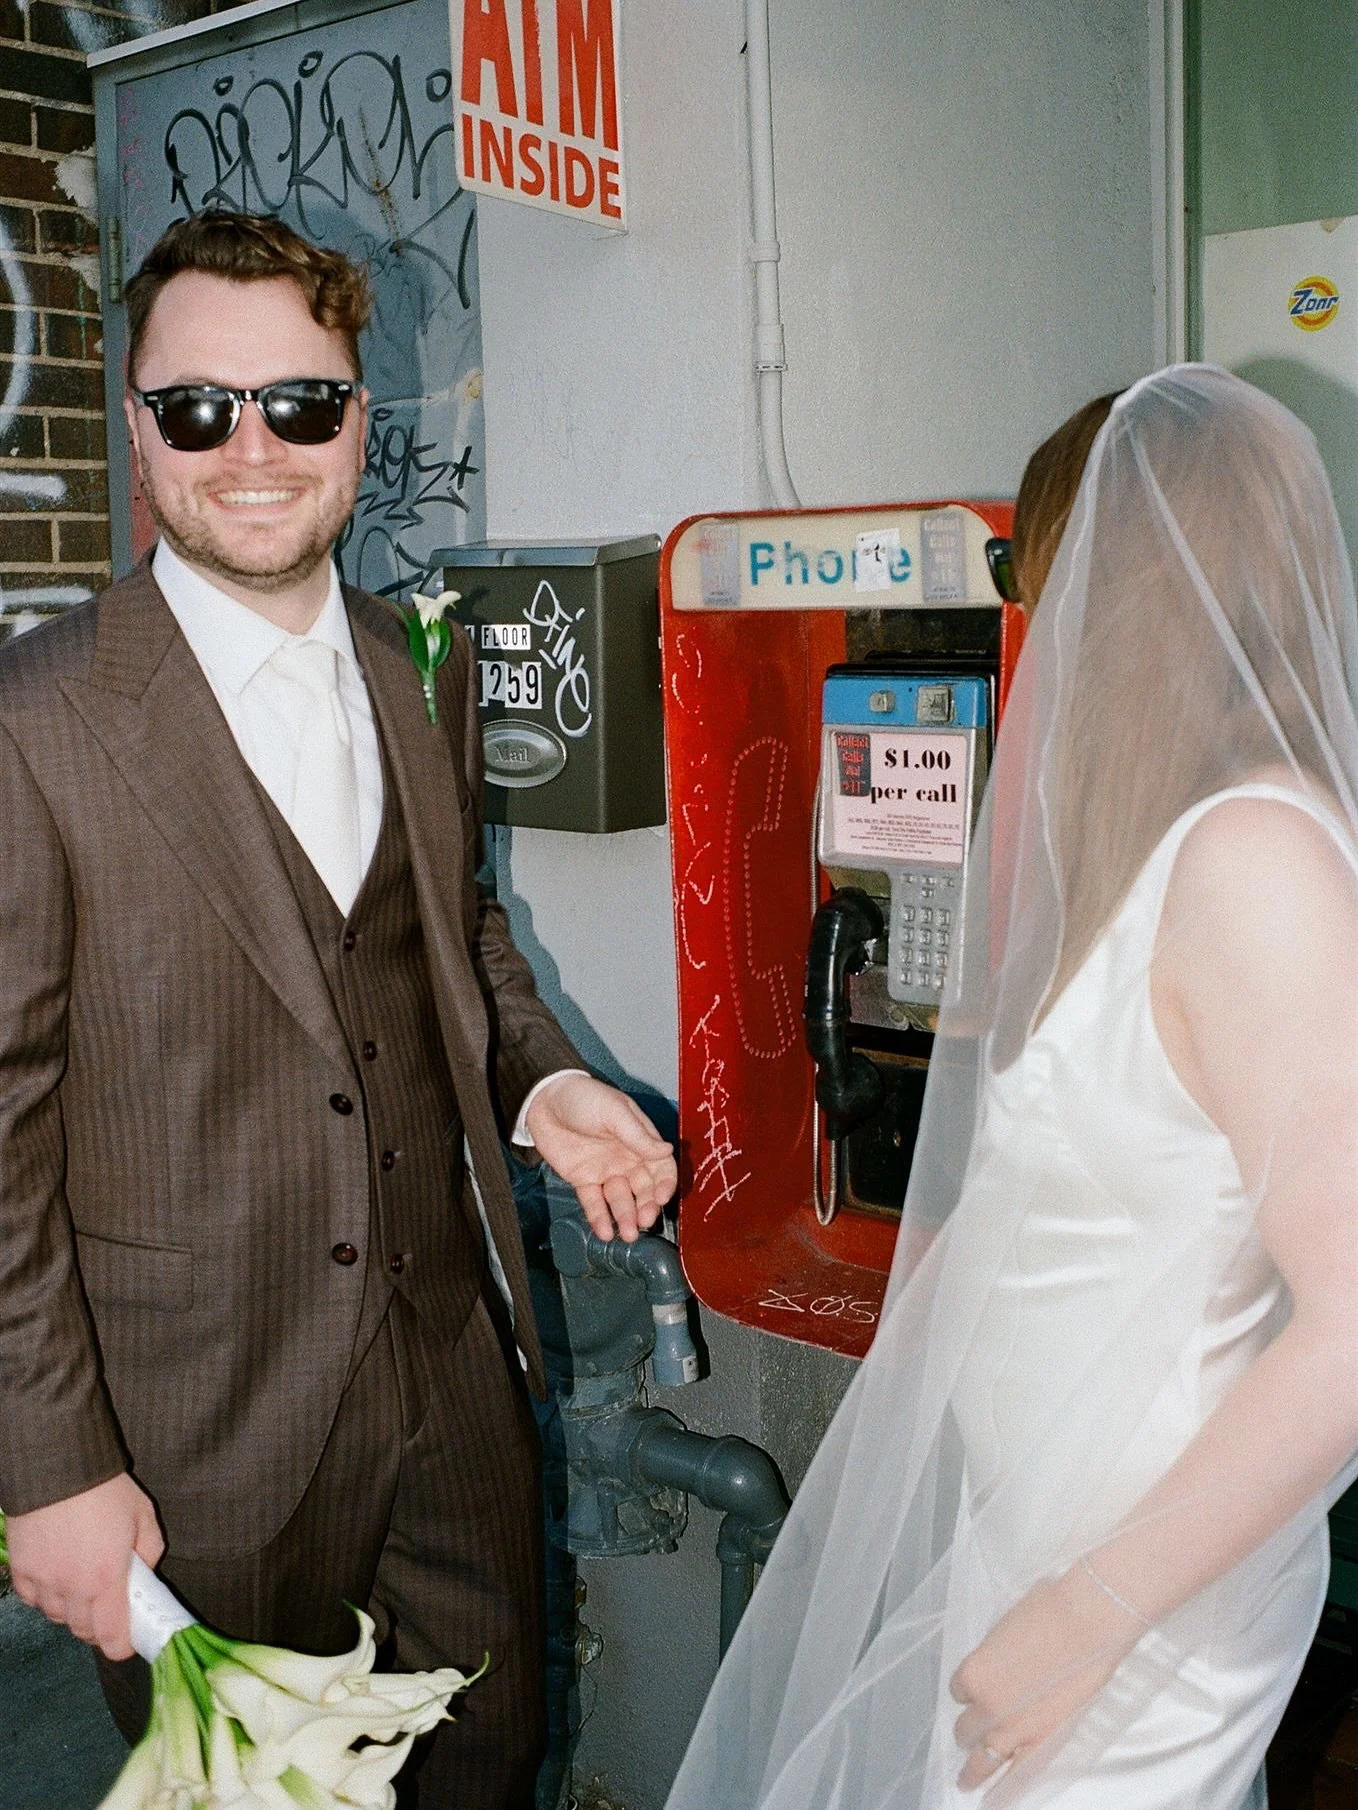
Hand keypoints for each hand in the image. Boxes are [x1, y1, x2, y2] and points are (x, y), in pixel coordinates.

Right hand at [5, 1473, 163, 1659]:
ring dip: (73, 1610)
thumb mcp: (143, 1516)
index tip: (128, 1640)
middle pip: (83, 1631)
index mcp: (106, 1579)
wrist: (57, 1467)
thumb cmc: (104, 1489)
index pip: (111, 1637)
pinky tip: (58, 1576)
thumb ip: (149, 1552)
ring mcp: (42, 1581)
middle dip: (99, 1626)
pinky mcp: (21, 1570)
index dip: (122, 1646)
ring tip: (84, 1585)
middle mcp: (71, 1588)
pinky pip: (34, 1600)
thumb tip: (144, 1575)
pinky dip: (47, 1596)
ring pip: (57, 1617)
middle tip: (110, 1608)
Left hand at [524, 1073, 676, 1241]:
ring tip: (626, 1235)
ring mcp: (605, 1171)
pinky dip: (599, 1218)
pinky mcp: (583, 1180)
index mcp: (640, 1140)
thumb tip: (666, 1151)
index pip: (661, 1167)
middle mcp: (626, 1159)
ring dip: (625, 1217)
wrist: (543, 1100)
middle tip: (644, 1221)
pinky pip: (594, 1202)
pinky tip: (603, 1232)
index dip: (665, 1184)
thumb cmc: (583, 1097)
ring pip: (620, 1200)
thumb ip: (638, 1135)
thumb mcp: (614, 1112)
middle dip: (646, 1207)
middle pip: (644, 1189)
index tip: (662, 1198)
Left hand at [949, 1569, 1141, 1792]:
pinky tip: (992, 1800)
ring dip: (972, 1772)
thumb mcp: (1006, 1627)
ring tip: (966, 1783)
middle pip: (966, 1728)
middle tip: (968, 1736)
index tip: (977, 1689)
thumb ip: (997, 1653)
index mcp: (973, 1671)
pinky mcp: (1041, 1742)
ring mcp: (1013, 1728)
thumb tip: (1004, 1657)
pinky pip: (1014, 1773)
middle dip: (968, 1731)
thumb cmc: (1048, 1611)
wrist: (1086, 1625)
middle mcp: (985, 1705)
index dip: (970, 1690)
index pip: (959, 1689)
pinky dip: (1001, 1790)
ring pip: (982, 1759)